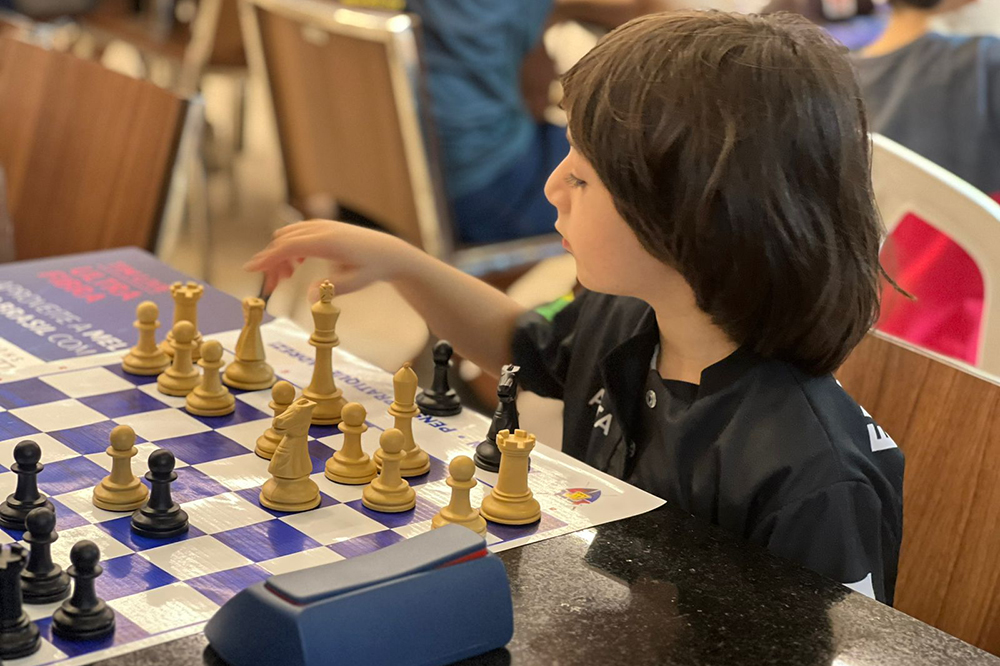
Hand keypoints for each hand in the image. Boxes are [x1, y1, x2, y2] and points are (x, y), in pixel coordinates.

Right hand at [243, 220, 411, 295]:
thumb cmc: (373, 268)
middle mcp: (322, 229)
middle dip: (272, 264)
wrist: (388, 252)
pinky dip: (289, 248)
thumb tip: (311, 298)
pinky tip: (295, 265)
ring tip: (286, 278)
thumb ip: (332, 289)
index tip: (250, 268)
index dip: (268, 257)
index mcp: (328, 242)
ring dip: (280, 256)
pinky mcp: (323, 227)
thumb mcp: (356, 282)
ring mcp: (322, 225)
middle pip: (283, 242)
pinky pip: (297, 234)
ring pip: (288, 237)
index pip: (289, 246)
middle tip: (272, 289)